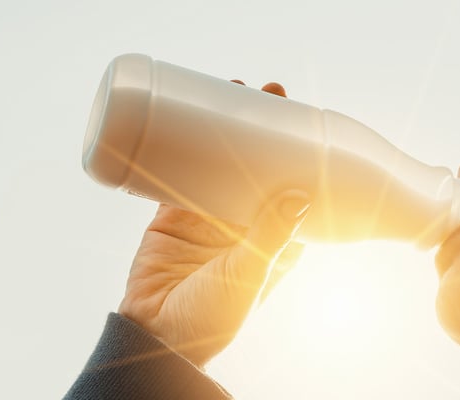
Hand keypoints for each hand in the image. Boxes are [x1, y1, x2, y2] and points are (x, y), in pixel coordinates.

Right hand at [117, 82, 304, 366]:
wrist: (155, 338)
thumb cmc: (211, 320)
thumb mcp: (248, 274)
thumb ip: (270, 237)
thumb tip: (300, 195)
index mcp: (276, 241)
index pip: (295, 186)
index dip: (299, 154)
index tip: (304, 119)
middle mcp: (245, 225)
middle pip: (258, 164)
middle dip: (264, 130)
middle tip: (268, 94)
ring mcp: (207, 217)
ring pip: (221, 161)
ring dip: (226, 129)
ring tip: (231, 92)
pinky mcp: (171, 214)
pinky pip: (180, 170)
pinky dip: (183, 145)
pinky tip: (186, 117)